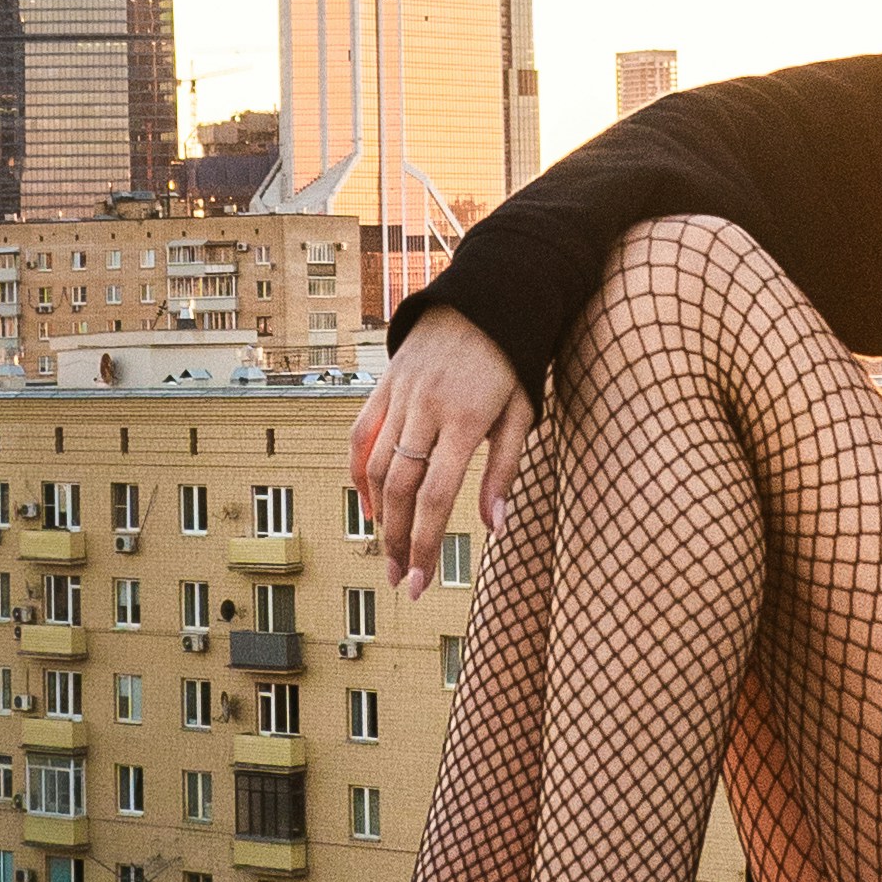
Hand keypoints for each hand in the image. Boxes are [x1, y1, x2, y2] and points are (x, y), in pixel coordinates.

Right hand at [350, 308, 529, 595]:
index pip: (435, 497)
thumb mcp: (523, 412)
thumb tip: (495, 526)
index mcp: (465, 420)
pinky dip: (359, 472)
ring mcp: (401, 395)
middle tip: (401, 580)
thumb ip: (506, 470)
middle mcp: (426, 409)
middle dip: (397, 541)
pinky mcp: (385, 384)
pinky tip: (370, 505)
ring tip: (387, 550)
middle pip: (400, 489)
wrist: (484, 299)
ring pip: (375, 466)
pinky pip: (361, 434)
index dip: (424, 544)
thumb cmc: (511, 361)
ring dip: (379, 516)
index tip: (420, 582)